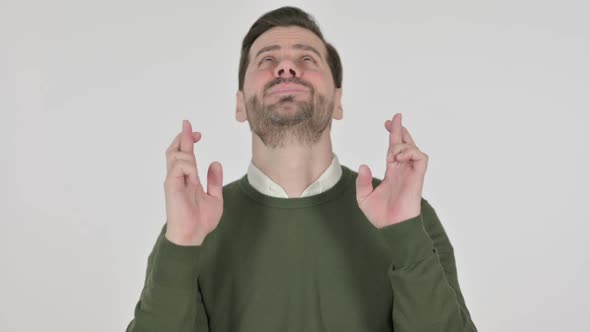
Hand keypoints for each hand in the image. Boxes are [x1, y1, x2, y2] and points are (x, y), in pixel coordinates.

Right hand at [163, 120, 223, 245]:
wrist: (192, 236)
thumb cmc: (200, 221)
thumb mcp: (215, 197)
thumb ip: (214, 180)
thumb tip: (215, 163)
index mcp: (188, 179)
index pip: (186, 155)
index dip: (188, 140)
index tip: (197, 132)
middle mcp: (178, 177)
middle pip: (175, 150)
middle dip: (183, 137)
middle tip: (191, 127)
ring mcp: (173, 181)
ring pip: (175, 154)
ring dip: (187, 152)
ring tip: (195, 167)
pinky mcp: (171, 186)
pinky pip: (178, 166)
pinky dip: (187, 164)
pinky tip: (193, 173)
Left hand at [355, 113, 428, 228]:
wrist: (391, 227)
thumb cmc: (380, 216)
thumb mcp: (364, 197)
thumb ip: (362, 181)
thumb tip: (364, 166)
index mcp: (392, 172)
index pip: (394, 149)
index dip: (393, 134)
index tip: (388, 122)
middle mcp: (403, 170)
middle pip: (405, 144)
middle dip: (400, 130)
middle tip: (395, 118)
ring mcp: (411, 173)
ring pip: (414, 148)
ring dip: (402, 145)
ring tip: (392, 154)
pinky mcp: (418, 178)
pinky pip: (421, 157)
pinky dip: (410, 152)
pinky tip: (398, 157)